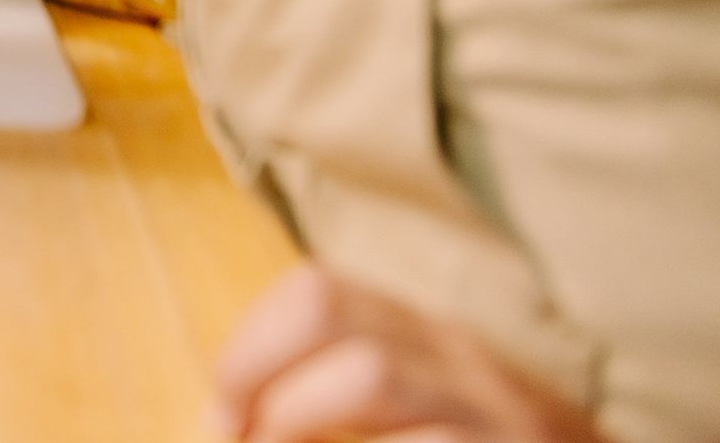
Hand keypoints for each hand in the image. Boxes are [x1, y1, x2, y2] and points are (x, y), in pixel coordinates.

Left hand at [215, 267, 612, 442]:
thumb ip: (352, 400)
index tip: (223, 408)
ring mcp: (496, 414)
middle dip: (253, 368)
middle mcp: (464, 362)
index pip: (316, 291)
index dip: (249, 345)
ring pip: (373, 374)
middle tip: (232, 433)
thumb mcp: (433, 415)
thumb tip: (235, 417)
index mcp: (433, 340)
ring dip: (296, 418)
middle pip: (326, 312)